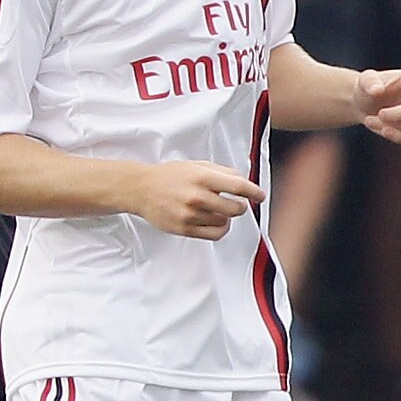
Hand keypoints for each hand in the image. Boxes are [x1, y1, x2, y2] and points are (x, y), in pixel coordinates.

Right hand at [136, 160, 262, 238]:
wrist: (141, 189)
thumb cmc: (170, 176)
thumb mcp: (197, 165)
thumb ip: (223, 173)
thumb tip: (246, 184)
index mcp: (201, 177)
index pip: (238, 186)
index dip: (254, 192)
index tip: (260, 196)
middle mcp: (196, 196)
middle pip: (236, 208)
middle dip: (240, 206)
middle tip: (236, 203)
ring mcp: (189, 214)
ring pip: (225, 221)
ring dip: (226, 216)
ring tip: (216, 210)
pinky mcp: (184, 228)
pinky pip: (215, 234)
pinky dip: (221, 229)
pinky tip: (216, 222)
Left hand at [356, 67, 400, 145]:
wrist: (363, 104)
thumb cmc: (368, 87)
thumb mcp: (365, 80)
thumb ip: (369, 82)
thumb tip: (377, 90)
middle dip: (399, 114)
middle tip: (380, 114)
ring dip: (392, 125)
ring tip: (369, 120)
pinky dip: (397, 136)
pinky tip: (381, 130)